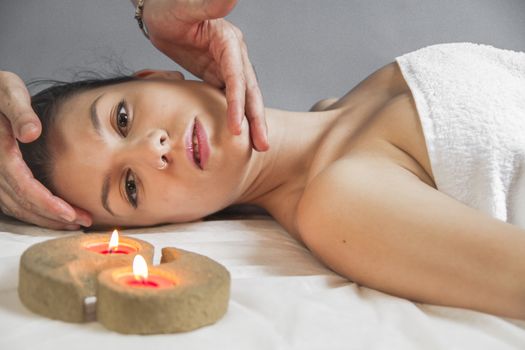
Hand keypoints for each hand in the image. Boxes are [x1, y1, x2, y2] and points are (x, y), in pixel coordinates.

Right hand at [0, 71, 91, 228]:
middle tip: (83, 222)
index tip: (71, 213)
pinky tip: (53, 214)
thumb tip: (31, 133)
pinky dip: (33, 211)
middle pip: (22, 203)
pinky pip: (12, 202)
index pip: (23, 187)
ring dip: (44, 218)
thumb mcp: (8, 91)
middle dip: (52, 216)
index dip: (47, 204)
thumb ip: (20, 111)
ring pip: (16, 206)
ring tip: (74, 222)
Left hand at [141, 0, 268, 150]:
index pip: (237, 77)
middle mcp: (233, 55)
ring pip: (243, 98)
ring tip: (257, 146)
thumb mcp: (187, 6)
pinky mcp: (216, 74)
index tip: (237, 128)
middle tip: (262, 145)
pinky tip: (238, 134)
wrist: (159, 13)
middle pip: (249, 91)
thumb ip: (210, 3)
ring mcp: (226, 66)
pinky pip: (228, 97)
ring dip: (250, 122)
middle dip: (256, 119)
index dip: (238, 103)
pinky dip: (235, 115)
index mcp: (229, 41)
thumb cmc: (169, 7)